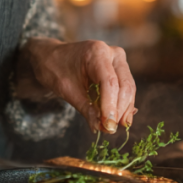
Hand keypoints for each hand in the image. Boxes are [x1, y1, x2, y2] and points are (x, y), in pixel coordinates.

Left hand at [20, 39, 136, 133]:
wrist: (53, 57)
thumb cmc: (56, 68)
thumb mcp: (66, 89)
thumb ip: (85, 108)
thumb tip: (100, 127)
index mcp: (97, 52)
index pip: (110, 82)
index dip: (110, 106)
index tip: (108, 126)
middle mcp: (113, 53)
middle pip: (125, 85)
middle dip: (119, 110)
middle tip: (110, 129)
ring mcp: (118, 61)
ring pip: (128, 89)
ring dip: (123, 110)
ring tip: (111, 127)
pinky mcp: (120, 70)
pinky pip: (125, 90)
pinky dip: (122, 105)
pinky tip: (117, 119)